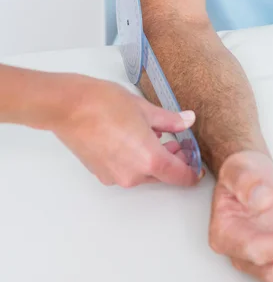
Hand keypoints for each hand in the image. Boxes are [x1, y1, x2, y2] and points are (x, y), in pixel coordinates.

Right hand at [50, 75, 199, 186]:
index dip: (191, 171)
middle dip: (172, 161)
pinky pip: (126, 171)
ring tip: (154, 135)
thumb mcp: (145, 108)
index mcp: (150, 159)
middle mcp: (133, 175)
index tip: (196, 164)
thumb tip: (187, 120)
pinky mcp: (101, 173)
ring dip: (153, 159)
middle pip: (162, 175)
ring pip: (144, 173)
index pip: (180, 176)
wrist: (68, 107)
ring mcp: (115, 176)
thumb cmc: (103, 104)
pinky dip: (134, 160)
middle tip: (177, 142)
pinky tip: (133, 139)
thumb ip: (170, 120)